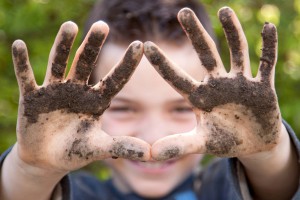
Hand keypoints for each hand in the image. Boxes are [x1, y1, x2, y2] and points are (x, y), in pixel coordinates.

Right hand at [12, 21, 149, 172]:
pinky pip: (26, 78)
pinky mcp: (33, 97)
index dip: (126, 64)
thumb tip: (150, 154)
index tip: (140, 45)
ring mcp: (55, 91)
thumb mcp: (99, 148)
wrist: (48, 159)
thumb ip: (121, 146)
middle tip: (102, 26)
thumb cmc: (76, 150)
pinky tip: (19, 46)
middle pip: (86, 62)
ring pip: (59, 63)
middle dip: (93, 45)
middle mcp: (78, 90)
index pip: (115, 79)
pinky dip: (22, 63)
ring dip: (63, 45)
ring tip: (70, 26)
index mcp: (97, 100)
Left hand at [144, 7, 280, 159]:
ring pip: (236, 52)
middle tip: (182, 12)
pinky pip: (265, 63)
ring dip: (232, 32)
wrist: (253, 144)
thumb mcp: (201, 144)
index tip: (145, 46)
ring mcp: (240, 83)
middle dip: (195, 34)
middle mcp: (218, 85)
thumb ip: (178, 146)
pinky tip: (268, 28)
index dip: (162, 64)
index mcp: (200, 98)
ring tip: (224, 10)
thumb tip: (149, 154)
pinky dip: (268, 47)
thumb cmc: (224, 140)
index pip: (177, 78)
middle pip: (205, 54)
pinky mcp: (262, 87)